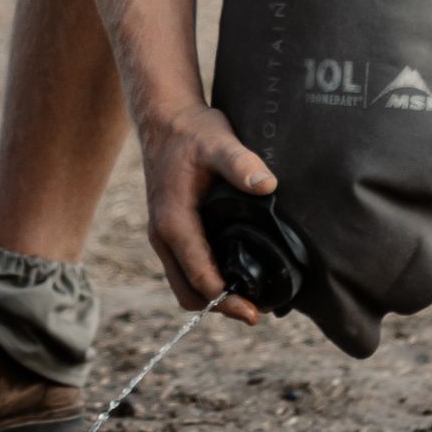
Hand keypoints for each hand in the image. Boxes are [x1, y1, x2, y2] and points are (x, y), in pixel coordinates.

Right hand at [140, 105, 278, 322]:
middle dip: (219, 307)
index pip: (199, 277)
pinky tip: (234, 274)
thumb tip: (267, 185)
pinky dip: (205, 280)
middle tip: (256, 312)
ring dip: (211, 296)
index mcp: (173, 222)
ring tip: (249, 297)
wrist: (165, 119)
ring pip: (184, 283)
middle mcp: (163, 234)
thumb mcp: (219, 141)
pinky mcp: (171, 231)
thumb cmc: (192, 131)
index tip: (254, 312)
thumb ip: (241, 164)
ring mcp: (164, 235)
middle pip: (187, 291)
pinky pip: (185, 268)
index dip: (226, 300)